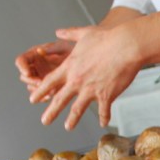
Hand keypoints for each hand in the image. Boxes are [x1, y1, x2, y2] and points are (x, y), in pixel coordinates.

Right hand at [15, 40, 73, 92]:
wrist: (84, 65)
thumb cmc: (73, 52)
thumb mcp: (64, 48)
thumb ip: (52, 49)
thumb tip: (39, 50)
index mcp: (34, 55)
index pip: (21, 60)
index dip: (22, 66)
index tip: (27, 72)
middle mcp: (35, 68)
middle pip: (24, 77)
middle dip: (31, 80)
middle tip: (40, 83)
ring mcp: (40, 79)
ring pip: (31, 88)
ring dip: (38, 90)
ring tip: (48, 89)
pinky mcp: (47, 89)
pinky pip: (40, 96)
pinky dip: (43, 97)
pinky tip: (51, 96)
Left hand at [30, 24, 144, 130]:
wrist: (125, 46)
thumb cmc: (107, 38)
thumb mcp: (84, 33)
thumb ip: (70, 34)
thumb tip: (58, 32)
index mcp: (70, 67)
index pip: (49, 82)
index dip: (40, 92)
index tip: (33, 99)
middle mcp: (77, 80)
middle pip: (59, 100)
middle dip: (50, 113)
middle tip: (44, 121)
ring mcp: (91, 89)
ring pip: (77, 109)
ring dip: (72, 120)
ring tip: (68, 127)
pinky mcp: (106, 95)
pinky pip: (104, 111)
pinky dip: (104, 118)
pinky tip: (105, 124)